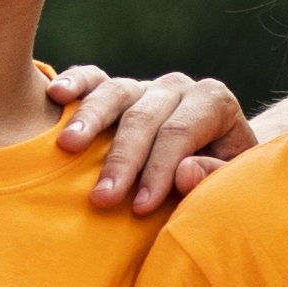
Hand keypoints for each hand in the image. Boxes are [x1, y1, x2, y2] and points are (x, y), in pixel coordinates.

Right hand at [46, 62, 256, 212]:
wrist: (219, 159)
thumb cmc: (222, 177)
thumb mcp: (232, 182)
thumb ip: (215, 177)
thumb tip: (184, 172)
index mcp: (213, 101)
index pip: (179, 133)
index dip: (159, 170)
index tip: (141, 207)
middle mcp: (177, 87)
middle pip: (144, 117)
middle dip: (123, 160)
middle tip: (103, 197)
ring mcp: (145, 86)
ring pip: (115, 93)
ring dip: (90, 120)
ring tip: (68, 146)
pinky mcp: (118, 89)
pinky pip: (93, 78)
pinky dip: (74, 82)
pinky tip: (55, 93)